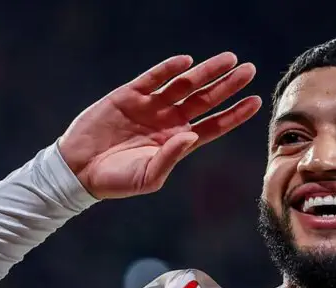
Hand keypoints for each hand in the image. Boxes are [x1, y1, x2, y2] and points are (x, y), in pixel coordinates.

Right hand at [58, 52, 260, 199]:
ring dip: (206, 71)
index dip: (235, 114)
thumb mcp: (148, 176)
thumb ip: (170, 157)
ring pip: (184, 84)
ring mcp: (150, 106)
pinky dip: (169, 69)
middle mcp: (169, 121)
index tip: (256, 101)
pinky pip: (153, 78)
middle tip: (249, 70)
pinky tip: (186, 62)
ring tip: (228, 59)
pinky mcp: (129, 95)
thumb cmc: (116, 180)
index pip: (214, 125)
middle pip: (205, 99)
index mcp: (178, 142)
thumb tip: (191, 135)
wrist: (80, 170)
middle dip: (227, 85)